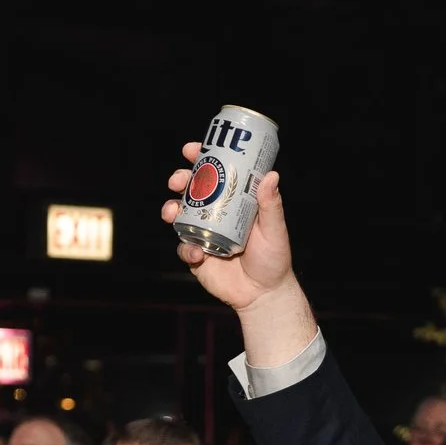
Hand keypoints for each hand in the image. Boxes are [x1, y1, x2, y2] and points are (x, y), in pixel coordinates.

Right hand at [162, 146, 296, 311]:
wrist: (263, 295)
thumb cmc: (273, 259)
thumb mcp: (274, 230)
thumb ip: (271, 206)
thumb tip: (271, 175)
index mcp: (233, 202)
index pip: (214, 174)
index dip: (201, 159)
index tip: (191, 149)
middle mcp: (215, 214)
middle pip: (190, 190)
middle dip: (179, 180)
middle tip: (177, 179)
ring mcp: (202, 234)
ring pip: (179, 216)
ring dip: (171, 209)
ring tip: (172, 212)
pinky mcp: (196, 257)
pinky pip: (183, 249)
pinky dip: (186, 249)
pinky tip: (196, 252)